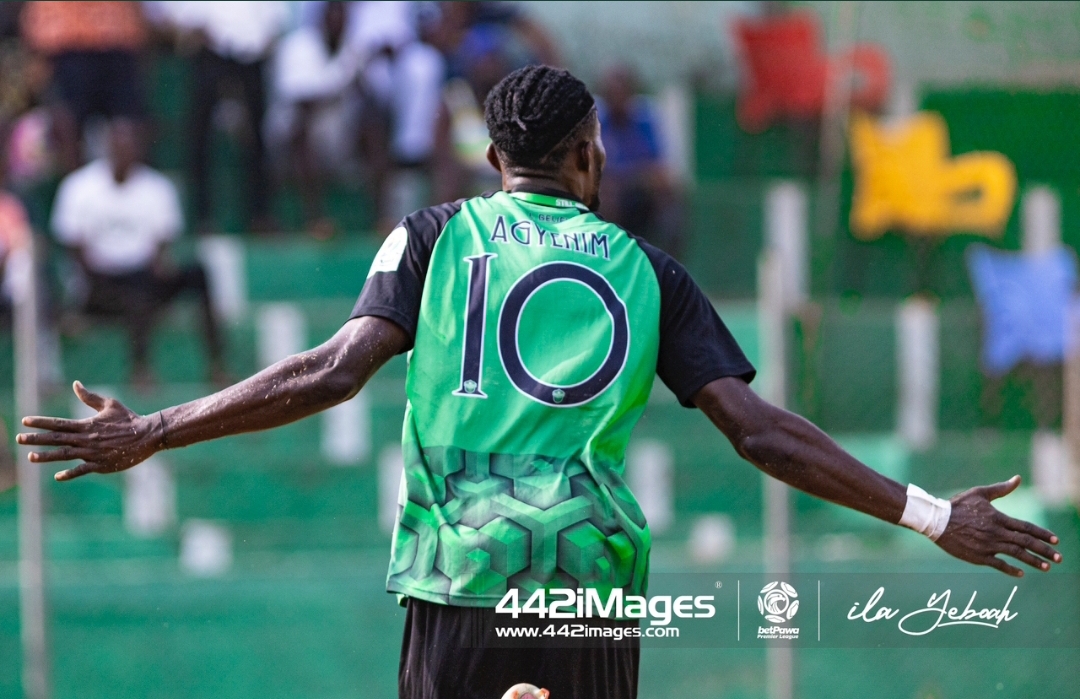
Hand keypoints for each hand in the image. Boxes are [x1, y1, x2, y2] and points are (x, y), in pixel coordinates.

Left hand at [17, 381, 162, 481]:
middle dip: (36, 439)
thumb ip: (89, 397)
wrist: (148, 436)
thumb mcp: (110, 404)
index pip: (59, 423)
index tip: (25, 421)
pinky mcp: (102, 465)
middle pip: (57, 439)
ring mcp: (93, 453)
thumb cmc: (129, 419)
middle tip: (19, 438)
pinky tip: (57, 476)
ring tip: (31, 457)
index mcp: (87, 424)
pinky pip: (82, 470)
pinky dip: (70, 473)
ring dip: (47, 456)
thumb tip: (75, 384)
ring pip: (65, 455)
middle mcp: (87, 439)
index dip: (41, 422)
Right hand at [934, 475, 1061, 576]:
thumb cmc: (957, 505)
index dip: (1042, 534)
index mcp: (998, 518)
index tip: (1056, 540)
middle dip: (1044, 551)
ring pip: (1016, 555)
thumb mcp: (980, 493)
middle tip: (1060, 558)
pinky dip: (1011, 570)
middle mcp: (997, 533)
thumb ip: (1001, 489)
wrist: (937, 521)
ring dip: (1033, 561)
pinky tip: (1021, 574)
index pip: (1026, 527)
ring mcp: (988, 546)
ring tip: (1047, 567)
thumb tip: (1018, 478)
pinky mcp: (979, 556)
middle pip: (1026, 543)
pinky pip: (999, 565)